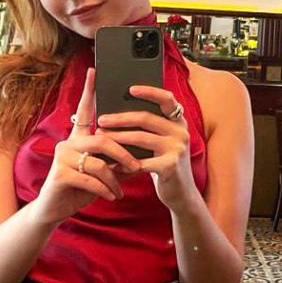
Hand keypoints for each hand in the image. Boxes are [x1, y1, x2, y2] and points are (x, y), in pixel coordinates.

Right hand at [33, 68, 142, 225]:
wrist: (55, 210)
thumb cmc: (80, 188)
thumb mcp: (102, 173)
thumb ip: (117, 161)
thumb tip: (141, 155)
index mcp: (78, 138)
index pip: (84, 110)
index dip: (89, 90)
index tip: (94, 70)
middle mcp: (68, 142)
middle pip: (103, 139)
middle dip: (124, 154)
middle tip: (137, 166)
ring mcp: (62, 157)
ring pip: (99, 162)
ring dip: (115, 178)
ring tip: (120, 190)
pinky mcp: (60, 174)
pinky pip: (91, 178)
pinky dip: (105, 189)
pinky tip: (112, 196)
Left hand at [96, 85, 197, 213]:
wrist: (181, 193)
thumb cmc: (165, 163)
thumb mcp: (162, 142)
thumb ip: (150, 128)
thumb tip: (118, 112)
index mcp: (178, 122)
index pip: (167, 99)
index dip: (149, 91)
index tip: (130, 89)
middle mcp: (181, 131)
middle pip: (146, 118)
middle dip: (120, 118)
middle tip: (101, 120)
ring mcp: (177, 148)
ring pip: (140, 138)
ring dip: (117, 138)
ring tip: (100, 137)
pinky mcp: (170, 166)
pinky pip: (141, 161)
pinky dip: (124, 163)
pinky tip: (111, 164)